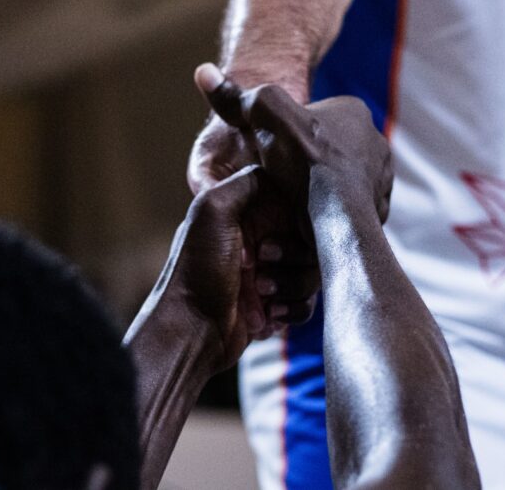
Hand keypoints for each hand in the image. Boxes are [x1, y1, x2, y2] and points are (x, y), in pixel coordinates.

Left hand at [188, 96, 313, 338]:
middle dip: (294, 255)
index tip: (273, 236)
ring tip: (262, 293)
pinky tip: (270, 315)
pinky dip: (293, 309)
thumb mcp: (213, 210)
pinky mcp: (276, 304)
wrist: (191, 330)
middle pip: (310, 240)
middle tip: (264, 262)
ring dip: (292, 284)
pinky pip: (307, 302)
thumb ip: (246, 183)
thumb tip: (276, 173)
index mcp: (246, 214)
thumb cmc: (198, 270)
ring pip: (312, 272)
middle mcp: (259, 241)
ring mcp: (268, 274)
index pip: (295, 206)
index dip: (296, 221)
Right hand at [195, 63, 392, 223]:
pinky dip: (324, 219)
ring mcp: (380, 179)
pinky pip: (344, 213)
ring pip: (334, 184)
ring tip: (288, 208)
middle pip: (322, 153)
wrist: (338, 219)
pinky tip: (305, 226)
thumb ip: (239, 97)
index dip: (281, 137)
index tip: (265, 155)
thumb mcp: (266, 117)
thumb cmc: (307, 163)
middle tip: (275, 184)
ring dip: (312, 194)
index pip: (309, 121)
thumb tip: (203, 72)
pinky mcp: (378, 212)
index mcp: (354, 113)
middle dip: (299, 167)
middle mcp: (375, 143)